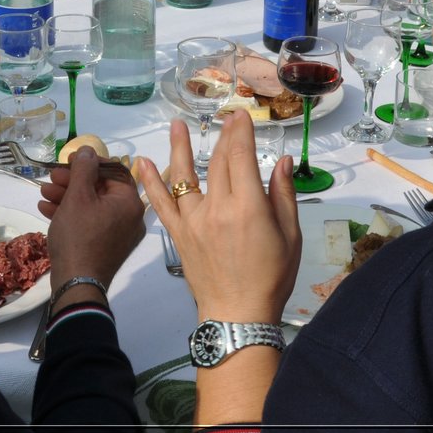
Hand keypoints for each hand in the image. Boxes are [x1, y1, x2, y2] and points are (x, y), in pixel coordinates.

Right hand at [39, 147, 144, 288]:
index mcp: (130, 202)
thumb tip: (89, 150)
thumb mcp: (78, 197)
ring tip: (44, 194)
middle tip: (51, 178)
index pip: (112, 171)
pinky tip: (48, 210)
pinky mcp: (108, 247)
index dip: (88, 163)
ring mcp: (120, 235)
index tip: (68, 161)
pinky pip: (92, 223)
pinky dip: (72, 215)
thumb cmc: (78, 236)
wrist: (77, 284)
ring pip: (93, 206)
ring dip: (68, 197)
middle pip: (100, 189)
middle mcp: (131, 217)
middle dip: (73, 182)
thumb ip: (84, 169)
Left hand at [136, 114, 300, 321]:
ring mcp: (193, 220)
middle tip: (225, 118)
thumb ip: (283, 195)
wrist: (238, 315)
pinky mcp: (179, 234)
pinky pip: (161, 204)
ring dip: (179, 147)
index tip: (241, 116)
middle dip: (222, 137)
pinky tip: (142, 163)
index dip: (240, 133)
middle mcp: (217, 208)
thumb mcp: (290, 236)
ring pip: (184, 176)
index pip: (241, 157)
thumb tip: (282, 161)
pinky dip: (151, 182)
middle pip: (217, 162)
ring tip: (176, 124)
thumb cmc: (271, 277)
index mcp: (247, 207)